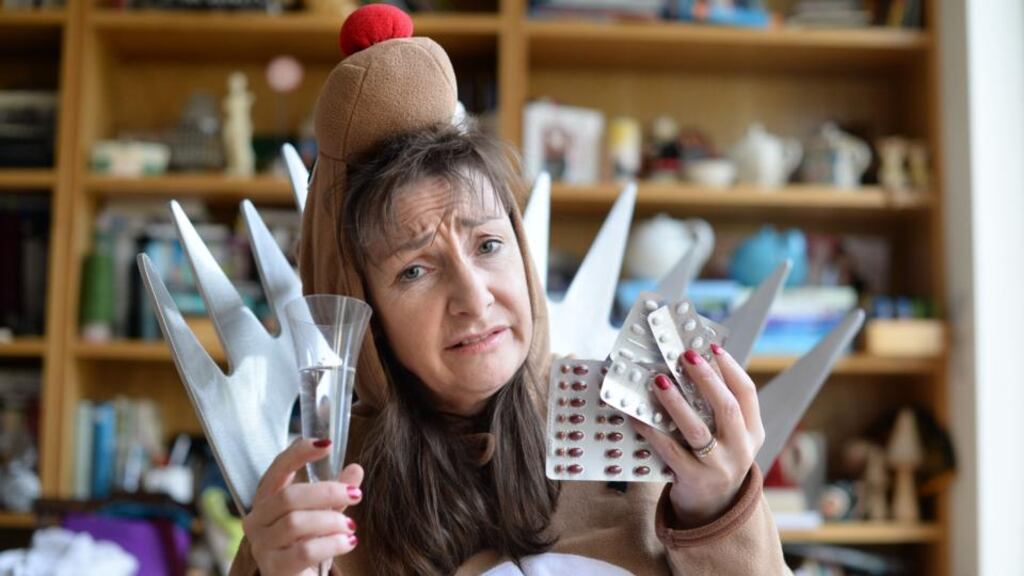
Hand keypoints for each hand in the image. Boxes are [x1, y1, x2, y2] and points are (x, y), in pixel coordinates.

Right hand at [243, 438, 363, 575]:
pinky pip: (304, 551)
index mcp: (266, 501)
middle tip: (356, 494)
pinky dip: (332, 543)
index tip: (327, 444)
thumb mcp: (324, 514)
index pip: (277, 470)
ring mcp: (261, 546)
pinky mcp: (274, 569)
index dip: (299, 454)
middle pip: (288, 496)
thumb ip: (335, 493)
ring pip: (295, 523)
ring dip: (331, 521)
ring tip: (351, 526)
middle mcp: (256, 521)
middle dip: (326, 492)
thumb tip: (355, 468)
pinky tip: (349, 542)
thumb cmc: (308, 545)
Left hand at [632, 344, 764, 527]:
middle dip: (706, 378)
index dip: (730, 368)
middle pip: (726, 407)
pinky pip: (669, 449)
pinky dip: (652, 430)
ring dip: (676, 402)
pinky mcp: (694, 479)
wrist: (713, 508)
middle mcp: (741, 449)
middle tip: (685, 356)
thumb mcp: (730, 436)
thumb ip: (719, 408)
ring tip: (659, 381)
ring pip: (696, 429)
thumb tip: (691, 365)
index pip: (747, 393)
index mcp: (752, 431)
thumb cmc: (716, 458)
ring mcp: (718, 466)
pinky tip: (637, 416)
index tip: (711, 348)